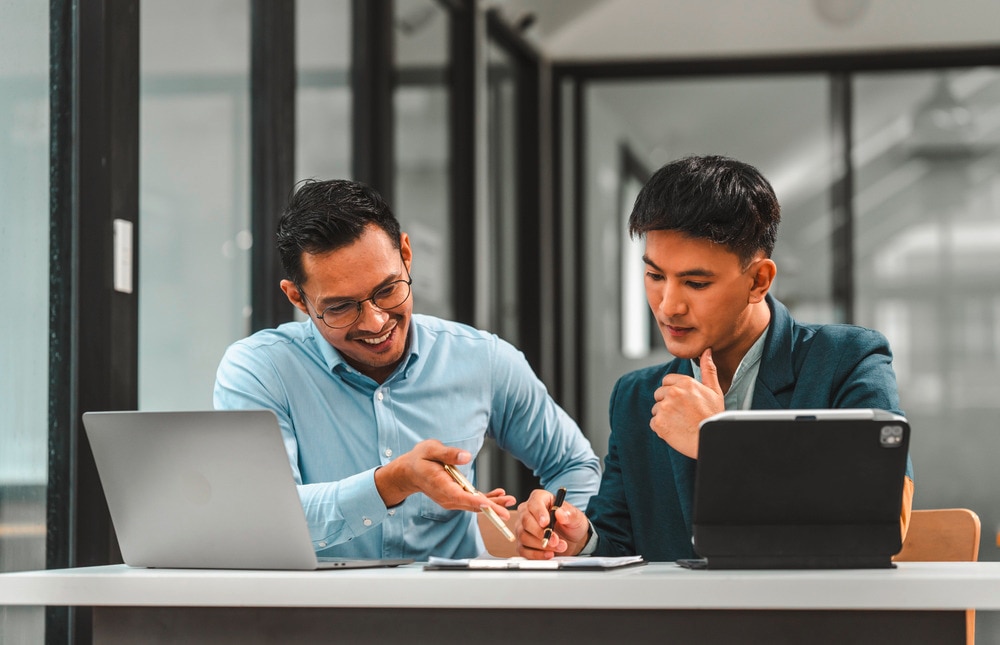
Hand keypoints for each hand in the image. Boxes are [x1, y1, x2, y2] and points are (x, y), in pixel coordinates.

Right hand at [374, 439, 514, 514]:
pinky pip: (472, 500)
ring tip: (509, 500)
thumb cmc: (420, 458)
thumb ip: (448, 453)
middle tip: (506, 511)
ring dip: (492, 505)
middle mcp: (446, 496)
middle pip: (469, 504)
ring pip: (473, 504)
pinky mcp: (455, 497)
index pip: (457, 495)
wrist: (410, 472)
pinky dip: (486, 499)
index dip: (472, 500)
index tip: (486, 504)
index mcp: (439, 484)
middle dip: (489, 508)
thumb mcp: (430, 449)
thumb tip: (466, 457)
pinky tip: (499, 495)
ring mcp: (451, 499)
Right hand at [515, 488, 590, 559]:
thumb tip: (560, 513)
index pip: (534, 503)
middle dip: (541, 533)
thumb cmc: (570, 522)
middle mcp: (527, 511)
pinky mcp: (522, 543)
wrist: (571, 538)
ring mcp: (522, 527)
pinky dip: (537, 554)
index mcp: (540, 498)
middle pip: (526, 521)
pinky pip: (524, 550)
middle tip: (555, 540)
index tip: (546, 523)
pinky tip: (549, 554)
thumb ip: (569, 514)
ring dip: (542, 545)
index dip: (539, 513)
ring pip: (524, 536)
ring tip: (559, 547)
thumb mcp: (576, 517)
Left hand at [650, 347, 724, 457]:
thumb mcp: (715, 391)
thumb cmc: (714, 417)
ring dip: (664, 416)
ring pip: (656, 409)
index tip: (683, 402)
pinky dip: (661, 428)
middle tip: (682, 414)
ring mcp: (664, 407)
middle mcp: (673, 392)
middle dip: (667, 403)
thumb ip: (708, 369)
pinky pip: (653, 423)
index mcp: (685, 383)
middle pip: (659, 394)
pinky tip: (675, 431)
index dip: (673, 392)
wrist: (710, 440)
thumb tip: (706, 351)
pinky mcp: (658, 422)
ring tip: (680, 423)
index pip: (667, 381)